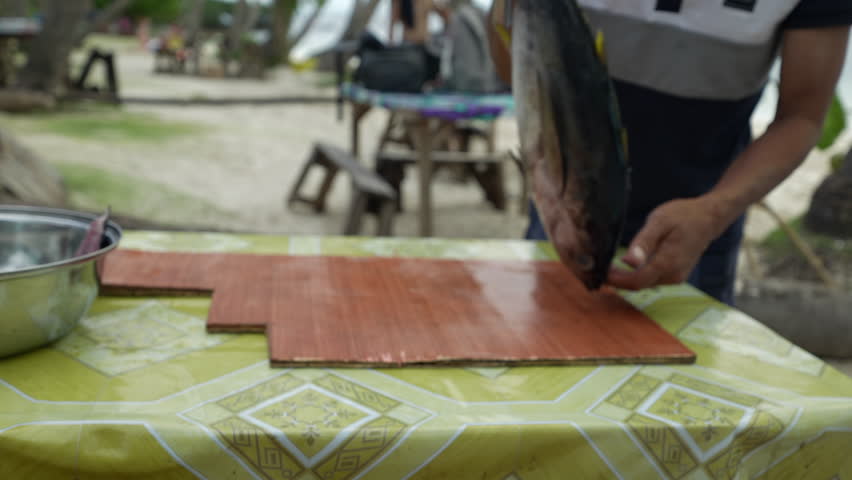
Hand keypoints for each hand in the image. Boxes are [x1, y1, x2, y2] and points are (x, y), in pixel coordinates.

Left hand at [606, 197, 726, 290]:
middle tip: (596, 268)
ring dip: (624, 278)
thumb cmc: (683, 215)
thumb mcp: (659, 222)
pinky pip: (650, 279)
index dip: (615, 280)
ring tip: (606, 265)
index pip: (635, 281)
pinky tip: (622, 265)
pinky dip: (635, 275)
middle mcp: (673, 275)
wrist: (708, 218)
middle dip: (617, 280)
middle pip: (638, 285)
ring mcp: (675, 277)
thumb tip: (628, 262)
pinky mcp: (675, 275)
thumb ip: (643, 243)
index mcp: (668, 263)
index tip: (598, 271)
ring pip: (643, 283)